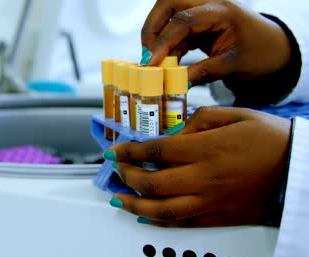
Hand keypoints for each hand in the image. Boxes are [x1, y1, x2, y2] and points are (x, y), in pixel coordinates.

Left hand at [106, 107, 290, 226]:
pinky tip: (145, 217)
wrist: (299, 170)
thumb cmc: (270, 140)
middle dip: (127, 176)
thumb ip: (198, 120)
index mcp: (206, 149)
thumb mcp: (235, 115)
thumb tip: (173, 133)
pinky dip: (159, 221)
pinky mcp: (219, 217)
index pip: (156, 150)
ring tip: (118, 199)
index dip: (129, 151)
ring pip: (163, 210)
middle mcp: (204, 178)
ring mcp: (210, 201)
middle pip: (153, 182)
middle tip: (118, 170)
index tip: (115, 152)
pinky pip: (182, 224)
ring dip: (134, 205)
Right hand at [141, 0, 290, 85]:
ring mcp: (202, 11)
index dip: (163, 41)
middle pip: (169, 4)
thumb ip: (203, 73)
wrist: (275, 48)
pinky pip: (174, 27)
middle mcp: (209, 4)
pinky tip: (167, 61)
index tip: (151, 62)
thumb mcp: (234, 66)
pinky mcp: (198, 22)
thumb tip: (176, 83)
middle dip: (153, 27)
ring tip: (155, 60)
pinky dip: (167, 43)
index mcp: (222, 10)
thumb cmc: (261, 53)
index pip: (183, 20)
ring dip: (157, 35)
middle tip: (148, 54)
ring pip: (168, 13)